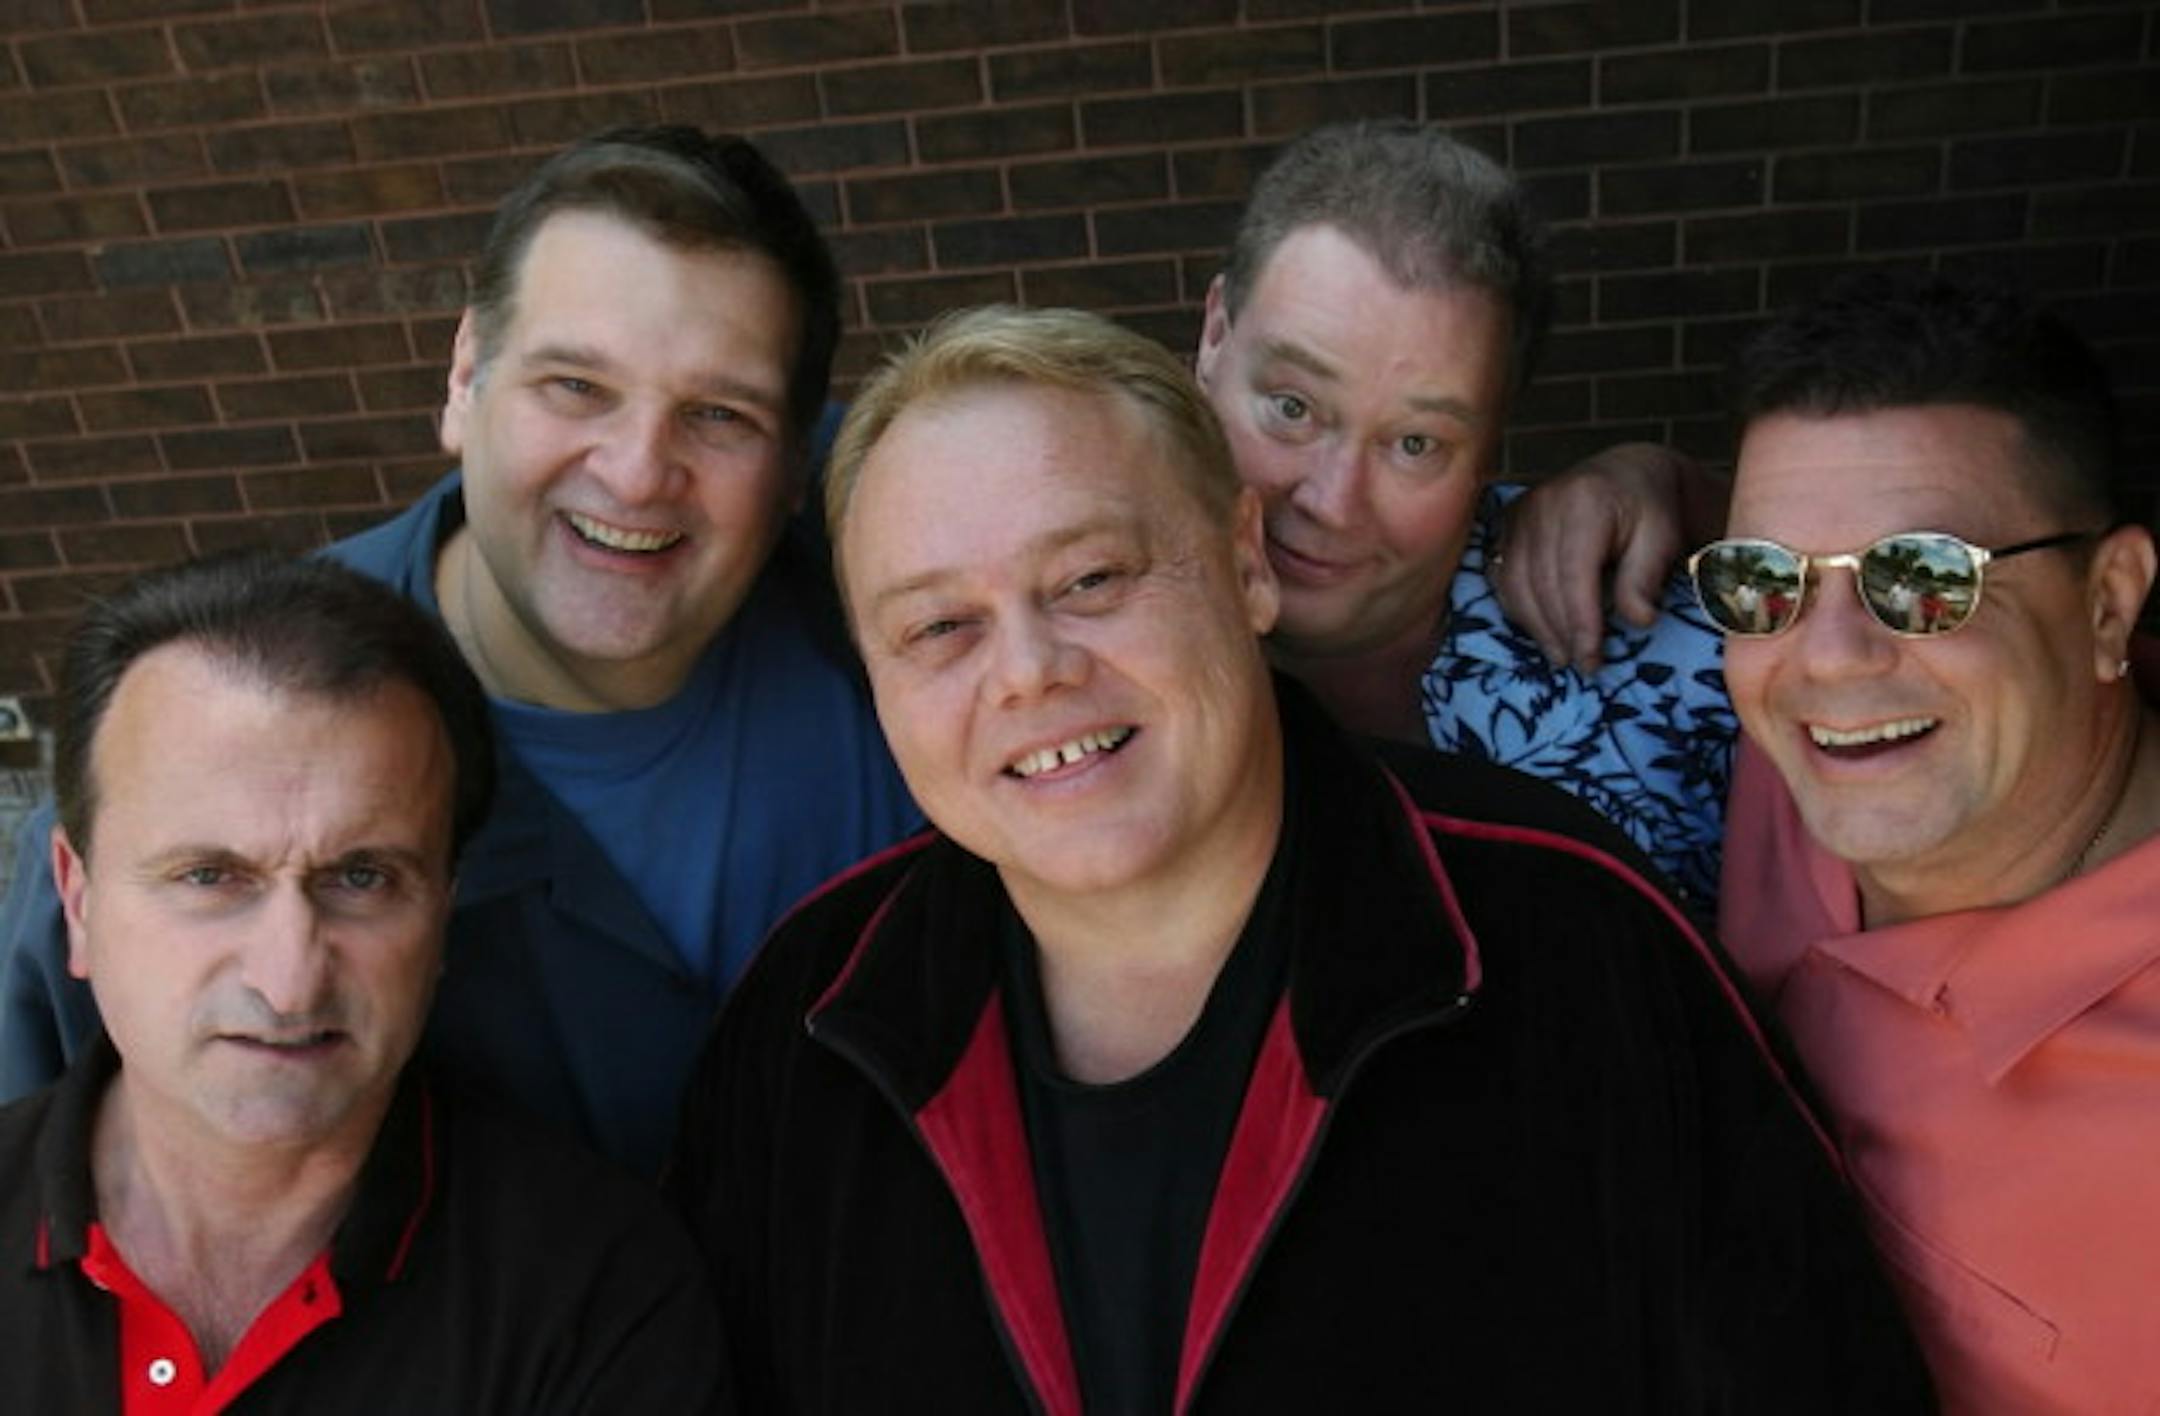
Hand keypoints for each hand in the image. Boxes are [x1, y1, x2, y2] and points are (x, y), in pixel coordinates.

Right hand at [1490, 442, 1702, 673]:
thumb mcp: (1663, 539)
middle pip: (1540, 583)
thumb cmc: (1650, 509)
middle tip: (1580, 665)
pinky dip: (1518, 608)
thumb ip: (1645, 577)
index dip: (1580, 623)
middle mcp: (1542, 503)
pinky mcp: (1507, 524)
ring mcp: (1519, 512)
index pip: (1573, 574)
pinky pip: (1502, 575)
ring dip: (1535, 626)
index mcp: (1584, 501)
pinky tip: (1540, 629)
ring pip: (1514, 583)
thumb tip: (1638, 621)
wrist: (1629, 472)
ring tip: (1561, 655)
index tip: (1592, 660)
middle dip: (1559, 631)